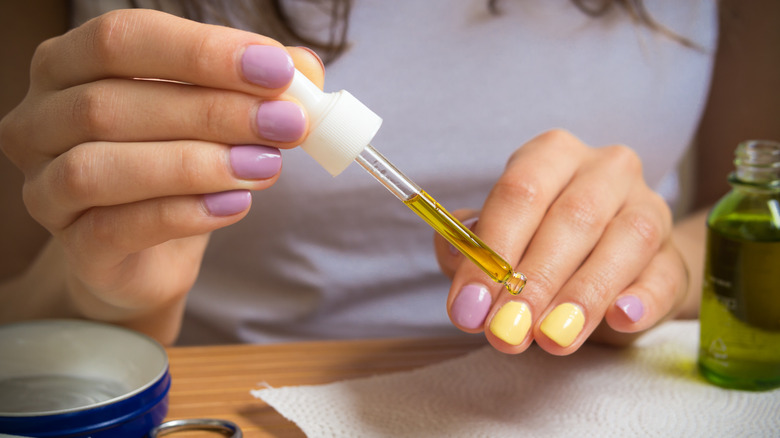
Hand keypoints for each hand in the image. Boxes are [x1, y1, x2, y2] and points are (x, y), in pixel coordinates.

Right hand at [0, 9, 323, 340]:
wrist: (149, 251)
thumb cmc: (175, 167)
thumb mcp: (216, 115)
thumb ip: (255, 86)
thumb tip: (304, 68)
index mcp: (68, 65)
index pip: (123, 39)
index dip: (202, 51)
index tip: (277, 70)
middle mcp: (39, 120)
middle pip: (112, 102)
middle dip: (213, 111)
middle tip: (286, 124)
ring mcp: (44, 186)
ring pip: (101, 166)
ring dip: (195, 164)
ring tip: (265, 167)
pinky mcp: (73, 246)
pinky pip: (116, 227)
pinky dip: (183, 213)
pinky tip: (235, 204)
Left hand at [435, 130, 688, 354]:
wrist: (613, 267)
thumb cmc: (543, 247)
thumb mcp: (501, 242)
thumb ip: (471, 249)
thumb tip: (455, 255)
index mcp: (551, 155)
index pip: (519, 192)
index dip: (492, 251)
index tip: (469, 306)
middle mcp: (605, 170)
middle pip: (572, 217)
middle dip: (533, 281)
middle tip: (506, 331)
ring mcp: (648, 208)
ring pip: (624, 242)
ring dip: (582, 295)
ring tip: (551, 338)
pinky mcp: (675, 255)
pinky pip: (664, 274)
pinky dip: (642, 298)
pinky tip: (620, 318)